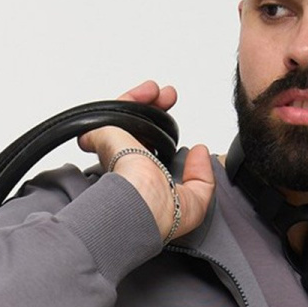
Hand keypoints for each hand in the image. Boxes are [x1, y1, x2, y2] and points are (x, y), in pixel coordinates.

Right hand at [78, 79, 215, 242]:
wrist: (139, 206)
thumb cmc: (160, 214)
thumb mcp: (195, 203)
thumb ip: (202, 179)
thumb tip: (199, 153)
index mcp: (145, 181)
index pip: (153, 152)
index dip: (166, 136)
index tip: (179, 131)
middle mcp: (127, 164)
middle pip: (139, 129)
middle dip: (157, 109)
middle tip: (171, 99)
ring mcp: (115, 148)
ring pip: (127, 116)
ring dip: (147, 99)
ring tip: (165, 93)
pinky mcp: (105, 134)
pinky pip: (115, 108)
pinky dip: (133, 96)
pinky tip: (149, 92)